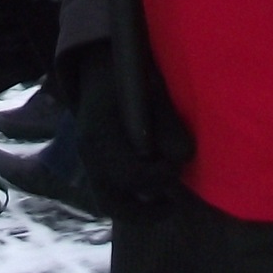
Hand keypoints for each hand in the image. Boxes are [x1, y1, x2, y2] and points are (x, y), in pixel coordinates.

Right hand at [65, 40, 193, 216]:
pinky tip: (153, 190)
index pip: (130, 174)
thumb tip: (185, 158)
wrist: (99, 59)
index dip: (160, 177)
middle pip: (111, 202)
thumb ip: (168, 123)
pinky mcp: (91, 159)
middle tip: (172, 209)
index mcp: (99, 134)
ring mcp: (87, 158)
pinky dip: (130, 196)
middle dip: (144, 213)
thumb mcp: (151, 90)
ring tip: (166, 204)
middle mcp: (88, 152)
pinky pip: (108, 189)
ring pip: (108, 200)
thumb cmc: (130, 72)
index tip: (179, 171)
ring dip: (136, 209)